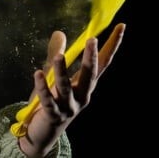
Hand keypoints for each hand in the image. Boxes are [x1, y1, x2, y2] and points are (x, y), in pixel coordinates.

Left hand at [18, 23, 124, 157]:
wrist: (43, 132)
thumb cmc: (52, 100)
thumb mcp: (55, 76)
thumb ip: (56, 55)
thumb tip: (59, 33)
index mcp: (85, 85)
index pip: (102, 63)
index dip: (112, 45)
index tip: (121, 26)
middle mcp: (82, 96)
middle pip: (89, 75)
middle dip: (91, 58)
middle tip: (92, 39)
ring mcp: (69, 107)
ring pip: (66, 87)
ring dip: (62, 71)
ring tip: (59, 56)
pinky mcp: (53, 115)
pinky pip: (48, 100)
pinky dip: (42, 87)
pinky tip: (38, 74)